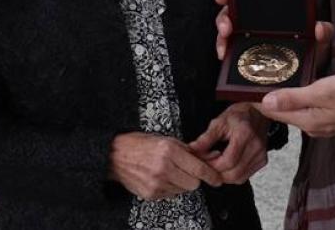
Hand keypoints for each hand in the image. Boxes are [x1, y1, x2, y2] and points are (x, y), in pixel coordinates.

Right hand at [108, 132, 222, 200]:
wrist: (116, 155)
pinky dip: (170, 188)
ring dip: (182, 183)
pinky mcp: (150, 194)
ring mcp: (156, 183)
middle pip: (194, 183)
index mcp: (170, 151)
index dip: (212, 175)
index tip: (218, 179)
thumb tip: (212, 156)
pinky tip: (161, 177)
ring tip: (170, 171)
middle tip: (187, 170)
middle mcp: (163, 168)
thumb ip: (191, 150)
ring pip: (183, 190)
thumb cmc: (141, 144)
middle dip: (194, 178)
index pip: (199, 169)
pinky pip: (171, 194)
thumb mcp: (168, 140)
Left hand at [187, 103, 269, 183]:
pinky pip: (244, 177)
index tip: (203, 161)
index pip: (228, 161)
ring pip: (238, 178)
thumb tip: (192, 150)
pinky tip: (227, 166)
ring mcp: (261, 155)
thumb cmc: (237, 117)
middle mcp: (255, 146)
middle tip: (207, 165)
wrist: (256, 114)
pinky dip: (233, 175)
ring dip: (224, 176)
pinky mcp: (262, 161)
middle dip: (216, 173)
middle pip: (233, 173)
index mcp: (244, 134)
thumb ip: (205, 139)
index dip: (212, 165)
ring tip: (216, 165)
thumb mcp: (218, 123)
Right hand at [213, 0, 334, 60]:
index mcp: (272, 11)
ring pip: (226, 30)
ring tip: (224, 45)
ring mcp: (248, 36)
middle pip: (232, 12)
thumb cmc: (312, 50)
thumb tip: (319, 28)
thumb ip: (324, 32)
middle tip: (226, 27)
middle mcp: (256, 21)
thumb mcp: (320, 39)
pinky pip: (229, 49)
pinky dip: (224, 50)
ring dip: (220, 36)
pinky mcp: (245, 53)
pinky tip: (224, 55)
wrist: (309, 73)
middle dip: (223, 17)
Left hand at [258, 73, 334, 137]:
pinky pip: (310, 106)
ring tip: (275, 77)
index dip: (258, 98)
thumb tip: (265, 101)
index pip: (273, 111)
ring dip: (286, 94)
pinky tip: (302, 84)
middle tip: (258, 76)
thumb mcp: (323, 91)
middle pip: (284, 110)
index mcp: (308, 121)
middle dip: (271, 94)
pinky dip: (302, 95)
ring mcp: (325, 123)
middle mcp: (313, 126)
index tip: (245, 84)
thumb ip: (294, 97)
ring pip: (297, 108)